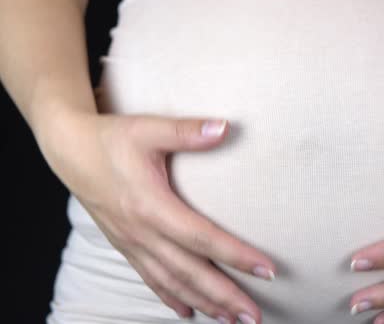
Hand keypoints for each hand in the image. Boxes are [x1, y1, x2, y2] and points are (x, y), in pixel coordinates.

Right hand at [37, 109, 275, 323]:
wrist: (69, 151)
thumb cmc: (110, 139)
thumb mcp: (148, 129)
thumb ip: (186, 131)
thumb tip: (225, 127)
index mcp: (150, 205)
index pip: (201, 237)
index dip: (235, 255)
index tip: (266, 270)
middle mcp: (141, 232)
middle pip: (189, 272)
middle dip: (224, 296)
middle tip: (253, 316)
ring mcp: (132, 244)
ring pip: (171, 282)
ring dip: (203, 303)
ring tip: (231, 320)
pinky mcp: (126, 246)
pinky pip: (151, 279)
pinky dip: (171, 298)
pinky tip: (187, 312)